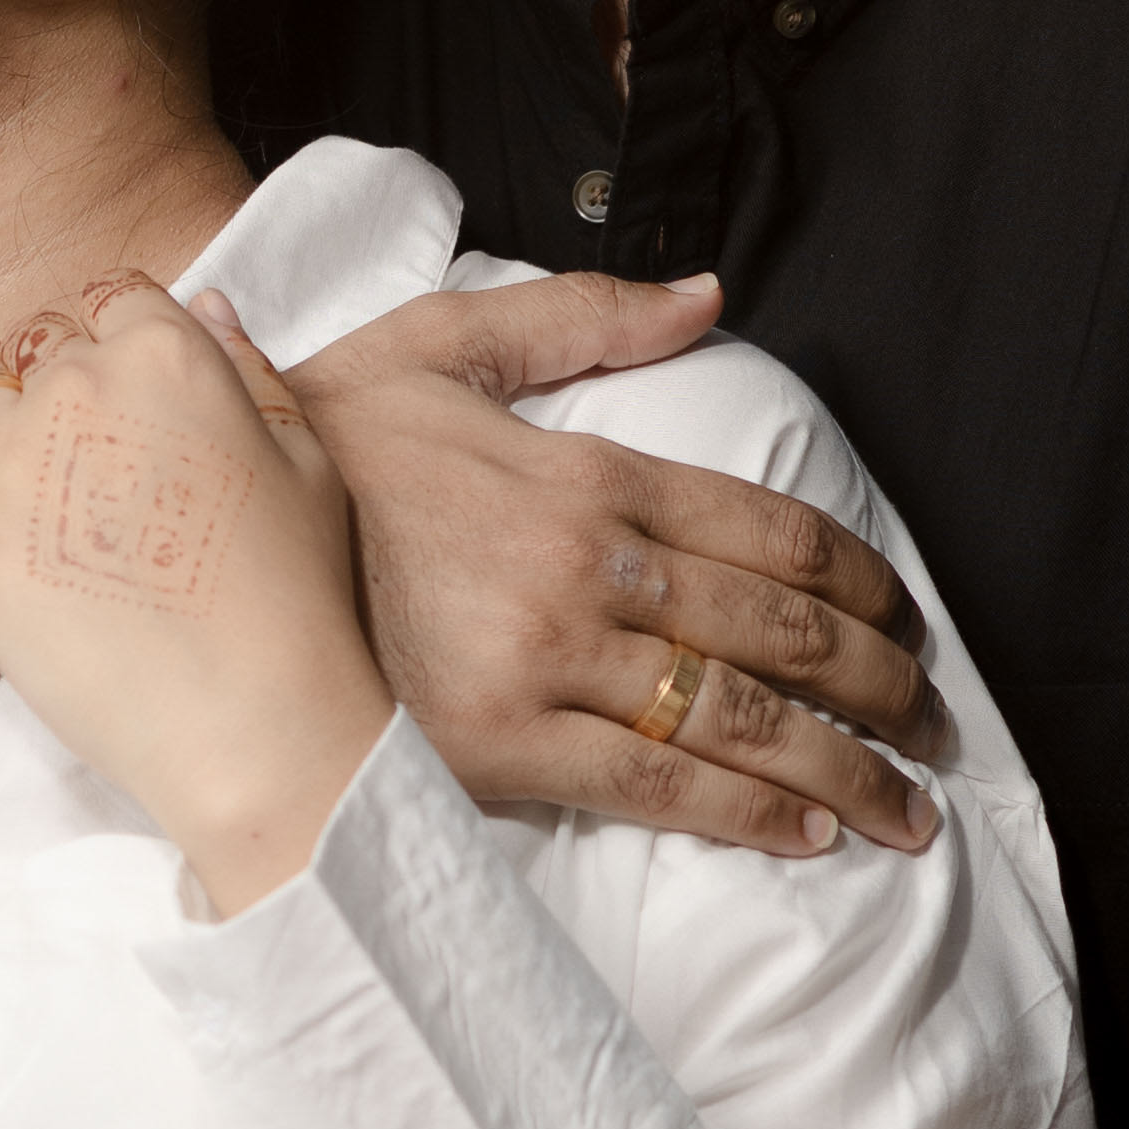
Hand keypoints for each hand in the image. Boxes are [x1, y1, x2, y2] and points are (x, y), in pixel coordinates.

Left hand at [0, 280, 390, 913]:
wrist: (251, 721)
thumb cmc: (294, 595)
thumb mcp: (305, 459)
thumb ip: (246, 366)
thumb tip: (201, 305)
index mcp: (164, 356)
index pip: (110, 296)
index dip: (114, 338)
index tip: (122, 388)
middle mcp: (77, 389)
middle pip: (36, 345)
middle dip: (52, 383)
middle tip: (79, 452)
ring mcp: (9, 467)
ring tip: (14, 483)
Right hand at [277, 275, 945, 853]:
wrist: (192, 538)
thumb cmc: (324, 440)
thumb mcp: (441, 343)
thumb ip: (582, 315)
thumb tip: (709, 294)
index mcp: (584, 472)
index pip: (772, 532)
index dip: (865, 584)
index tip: (910, 622)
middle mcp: (584, 571)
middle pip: (781, 633)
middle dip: (884, 687)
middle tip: (936, 724)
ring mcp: (543, 666)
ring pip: (738, 719)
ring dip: (846, 767)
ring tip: (908, 805)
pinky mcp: (495, 750)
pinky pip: (655, 790)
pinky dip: (749, 815)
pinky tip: (811, 834)